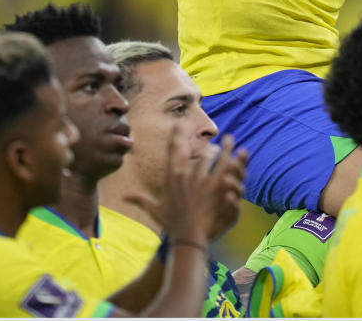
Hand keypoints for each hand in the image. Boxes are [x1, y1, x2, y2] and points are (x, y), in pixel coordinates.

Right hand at [127, 130, 245, 243]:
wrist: (186, 237)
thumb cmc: (171, 223)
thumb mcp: (154, 209)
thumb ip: (140, 199)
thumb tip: (124, 197)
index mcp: (170, 178)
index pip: (171, 152)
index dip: (175, 137)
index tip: (177, 125)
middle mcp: (184, 176)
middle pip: (191, 151)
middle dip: (199, 137)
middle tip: (204, 129)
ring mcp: (199, 181)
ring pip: (211, 157)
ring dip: (221, 147)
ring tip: (229, 138)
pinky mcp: (213, 188)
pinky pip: (223, 169)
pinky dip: (230, 159)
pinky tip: (237, 152)